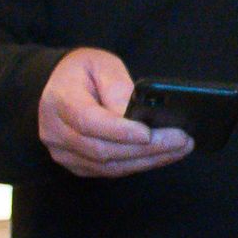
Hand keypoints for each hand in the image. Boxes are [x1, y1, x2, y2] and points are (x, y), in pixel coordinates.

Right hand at [38, 48, 191, 177]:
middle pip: (102, 149)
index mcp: (60, 101)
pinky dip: (138, 165)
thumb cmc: (84, 71)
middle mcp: (56, 131)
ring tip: (180, 148)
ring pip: (108, 166)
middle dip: (146, 148)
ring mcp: (63, 152)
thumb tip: (136, 115)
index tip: (149, 133)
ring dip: (148, 160)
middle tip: (181, 140)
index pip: (88, 122)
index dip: (120, 131)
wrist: (59, 84)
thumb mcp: (103, 65)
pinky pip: (108, 171)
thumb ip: (118, 88)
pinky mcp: (76, 163)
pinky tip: (162, 156)